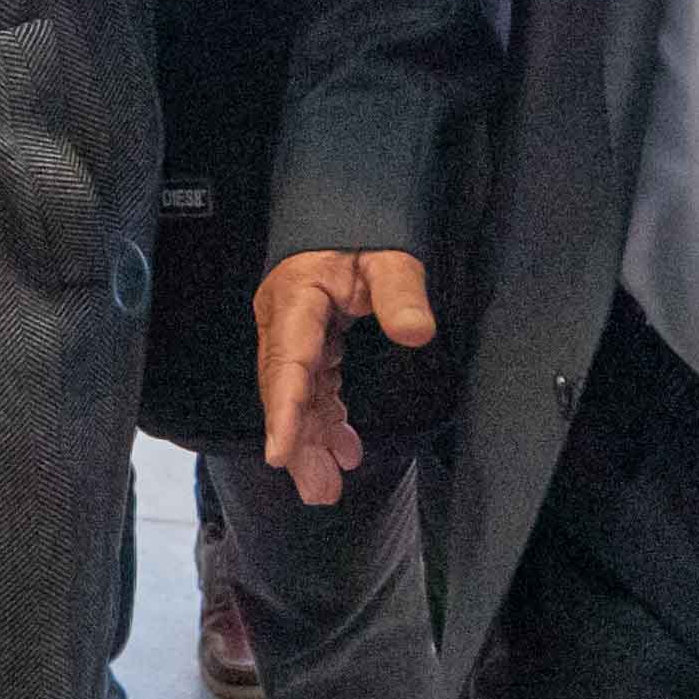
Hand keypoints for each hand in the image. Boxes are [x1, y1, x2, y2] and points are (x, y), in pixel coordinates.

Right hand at [255, 247, 434, 506]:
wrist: (344, 208)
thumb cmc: (363, 229)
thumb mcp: (389, 255)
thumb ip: (402, 293)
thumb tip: (417, 333)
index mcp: (296, 298)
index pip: (288, 362)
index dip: (284, 411)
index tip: (280, 454)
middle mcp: (284, 321)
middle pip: (285, 389)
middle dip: (299, 443)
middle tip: (319, 491)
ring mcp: (292, 333)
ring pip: (296, 395)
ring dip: (311, 441)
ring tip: (327, 487)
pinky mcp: (308, 342)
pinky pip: (312, 387)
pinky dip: (325, 420)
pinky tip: (344, 450)